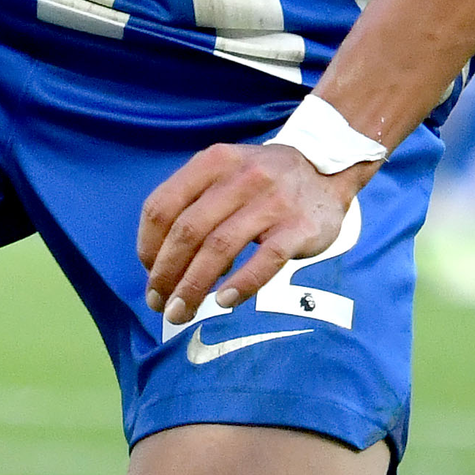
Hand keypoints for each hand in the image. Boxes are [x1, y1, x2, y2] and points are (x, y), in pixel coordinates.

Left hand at [137, 140, 361, 327]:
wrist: (327, 169)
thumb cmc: (263, 180)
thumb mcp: (225, 174)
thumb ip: (194, 205)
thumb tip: (160, 261)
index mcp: (213, 163)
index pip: (162, 205)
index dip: (148, 244)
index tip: (148, 271)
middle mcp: (239, 177)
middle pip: (188, 231)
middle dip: (166, 273)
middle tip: (159, 303)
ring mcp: (272, 201)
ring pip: (220, 248)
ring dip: (194, 286)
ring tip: (182, 312)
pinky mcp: (299, 226)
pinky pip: (265, 259)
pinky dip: (241, 284)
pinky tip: (224, 302)